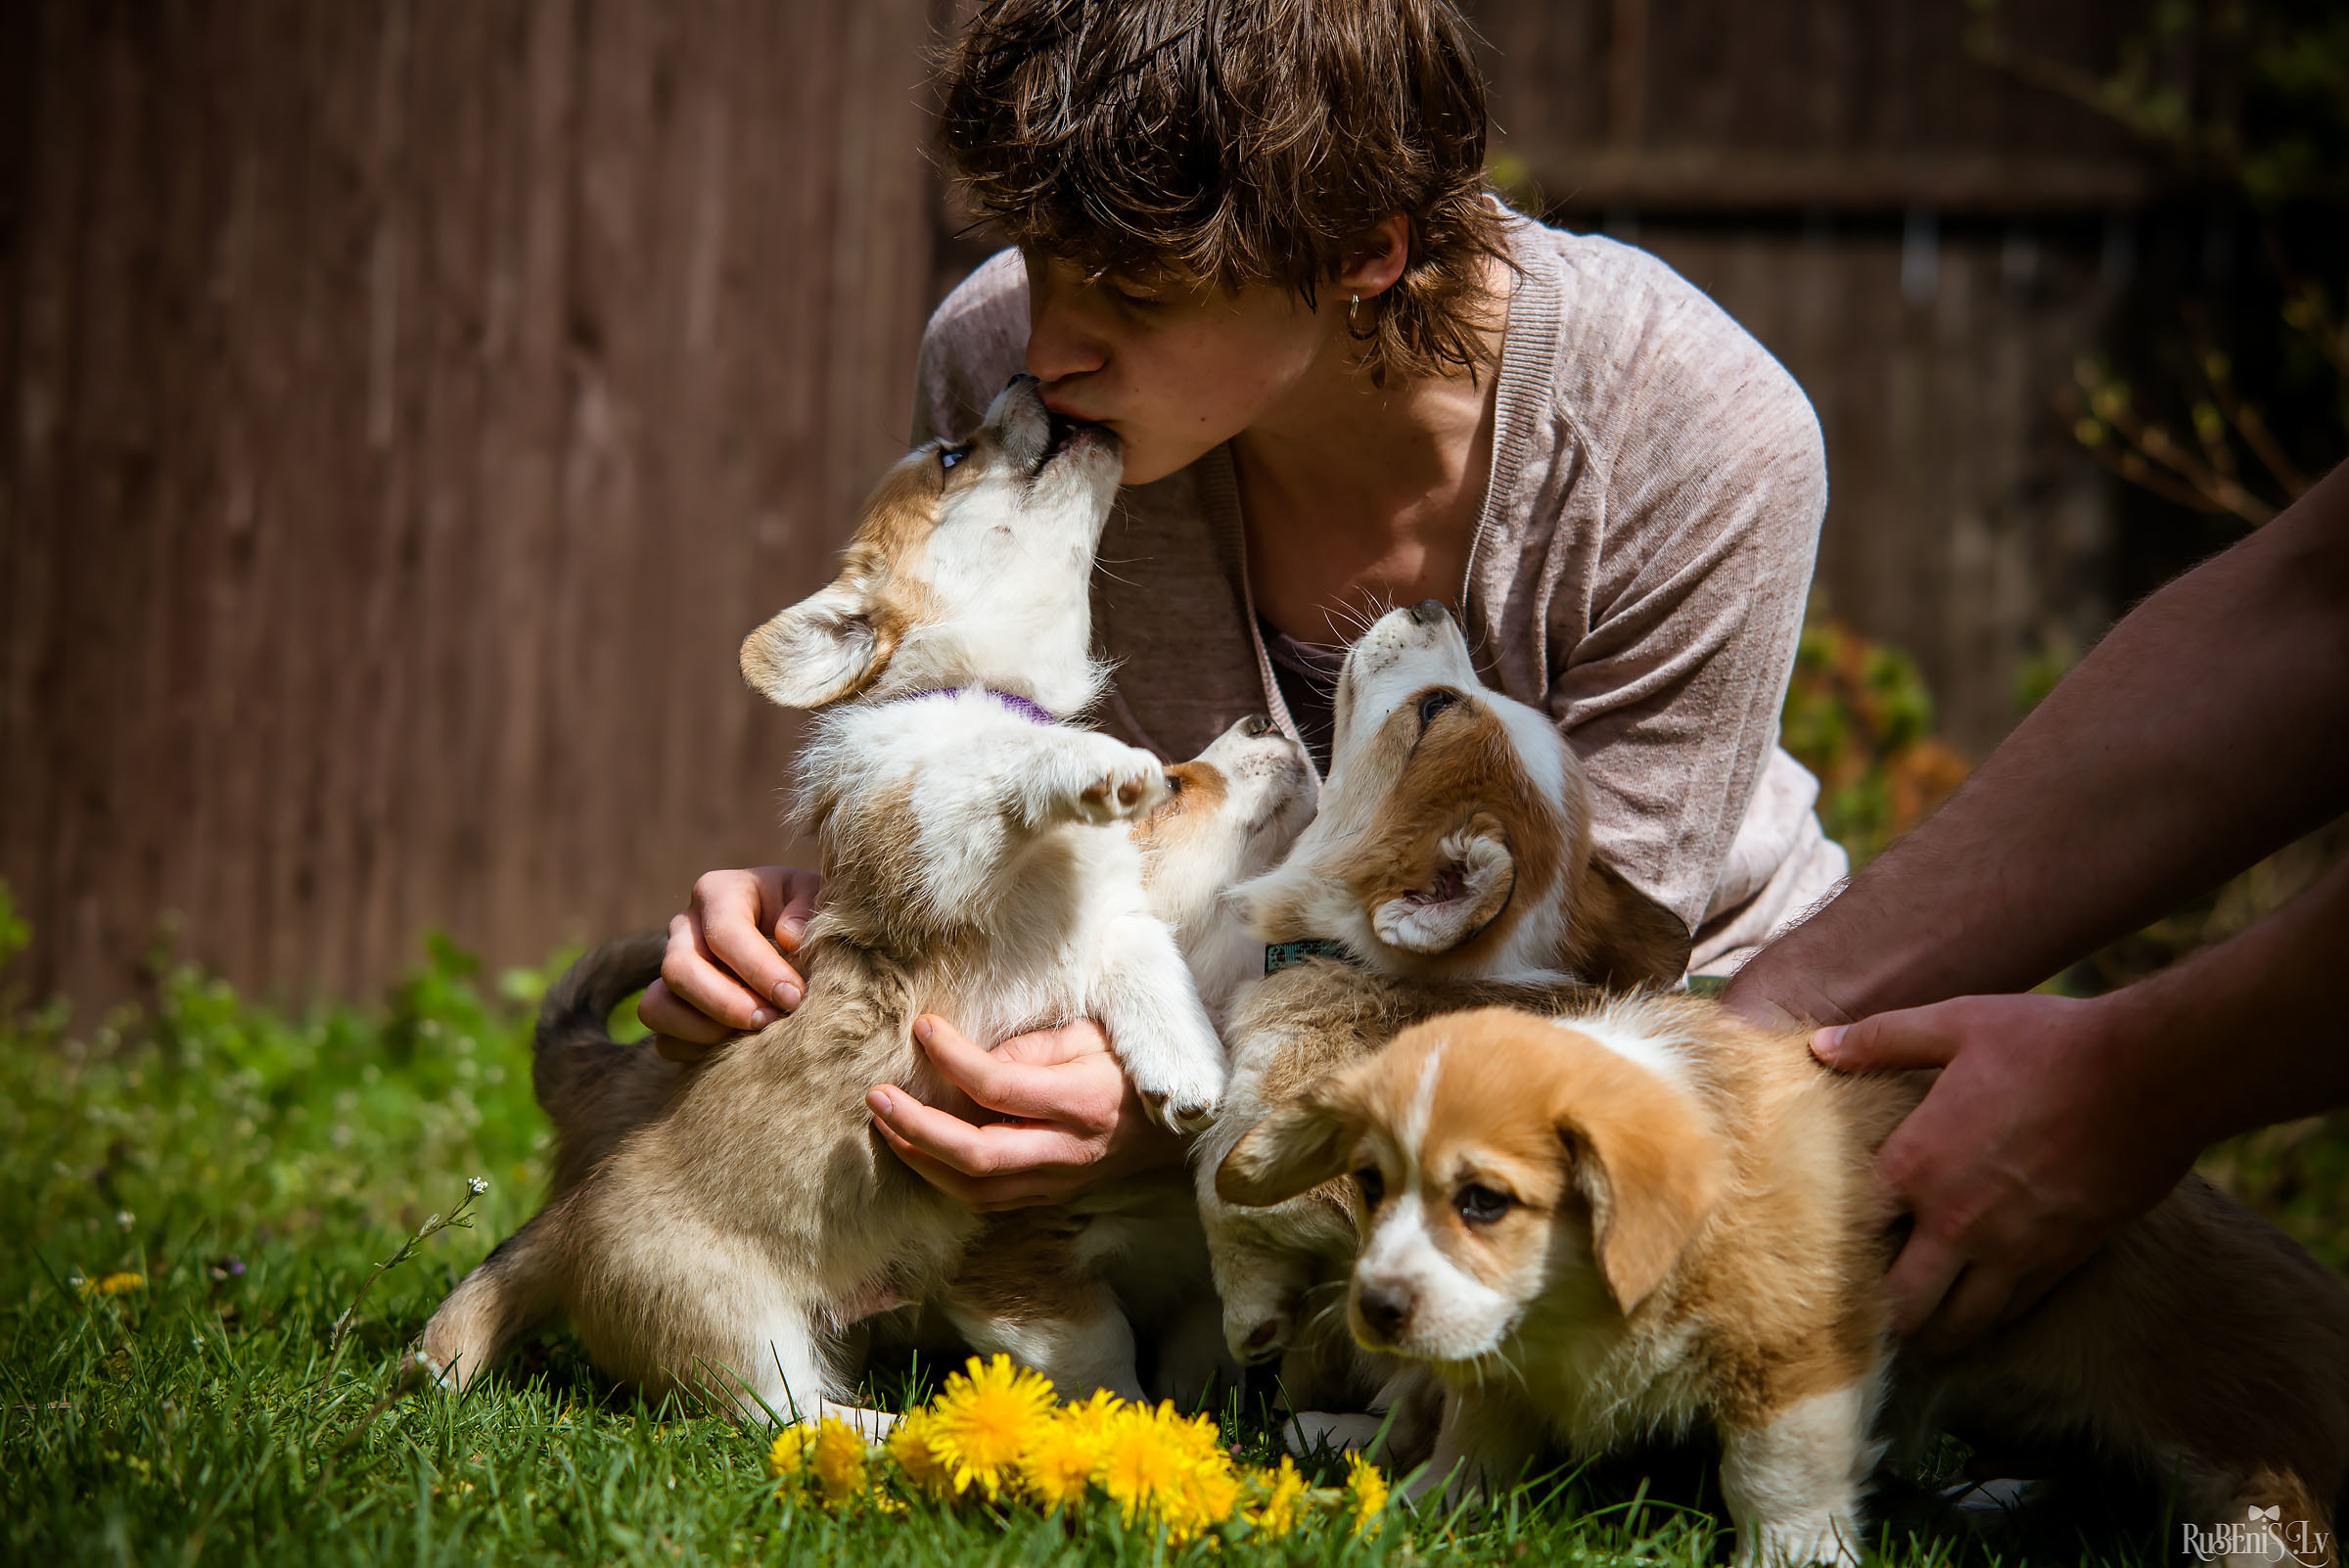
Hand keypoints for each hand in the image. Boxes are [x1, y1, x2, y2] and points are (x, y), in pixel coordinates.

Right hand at [637, 866, 823, 1054]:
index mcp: (720, 893)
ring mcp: (671, 969)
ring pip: (656, 1006)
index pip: (724, 929)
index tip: (793, 996)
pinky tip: (737, 1048)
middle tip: (770, 1021)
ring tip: (752, 1037)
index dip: (757, 968)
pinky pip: (664, 1039)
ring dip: (704, 1030)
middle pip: (679, 968)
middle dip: (726, 1003)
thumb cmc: (808, 917)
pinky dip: (697, 1051)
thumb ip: (808, 910)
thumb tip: (788, 938)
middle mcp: (685, 928)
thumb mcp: (816, 899)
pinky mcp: (671, 1007)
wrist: (799, 945)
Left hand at [865, 1015, 1185, 1210]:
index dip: (955, 1058)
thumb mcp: (1096, 1035)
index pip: (1001, 1086)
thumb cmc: (1134, 1067)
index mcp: (1084, 1102)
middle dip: (917, 1129)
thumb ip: (1036, 1046)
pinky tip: (921, 1152)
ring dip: (922, 1160)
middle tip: (877, 1097)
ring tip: (887, 1126)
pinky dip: (946, 1178)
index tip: (924, 1028)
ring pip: (976, 1189)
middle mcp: (1069, 1151)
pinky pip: (988, 1199)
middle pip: (977, 1155)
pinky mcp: (1050, 1196)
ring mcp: (1059, 1182)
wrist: (1179, 1129)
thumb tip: (976, 1060)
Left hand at [1811, 993, 2199, 1358]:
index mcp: (1914, 1164)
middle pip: (1895, 1301)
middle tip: (1863, 1302)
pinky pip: (2008, 1312)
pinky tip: (1971, 1311)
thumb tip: (1821, 1045)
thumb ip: (1883, 1039)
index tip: (1823, 1239)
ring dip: (1928, 1326)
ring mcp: (2010, 1250)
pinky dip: (1983, 1319)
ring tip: (1913, 1320)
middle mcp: (1954, 1221)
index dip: (1830, 1238)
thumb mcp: (1956, 1024)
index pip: (1847, 1230)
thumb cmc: (2048, 1044)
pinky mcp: (2060, 1262)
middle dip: (1874, 1307)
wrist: (2150, 1076)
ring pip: (1953, 1324)